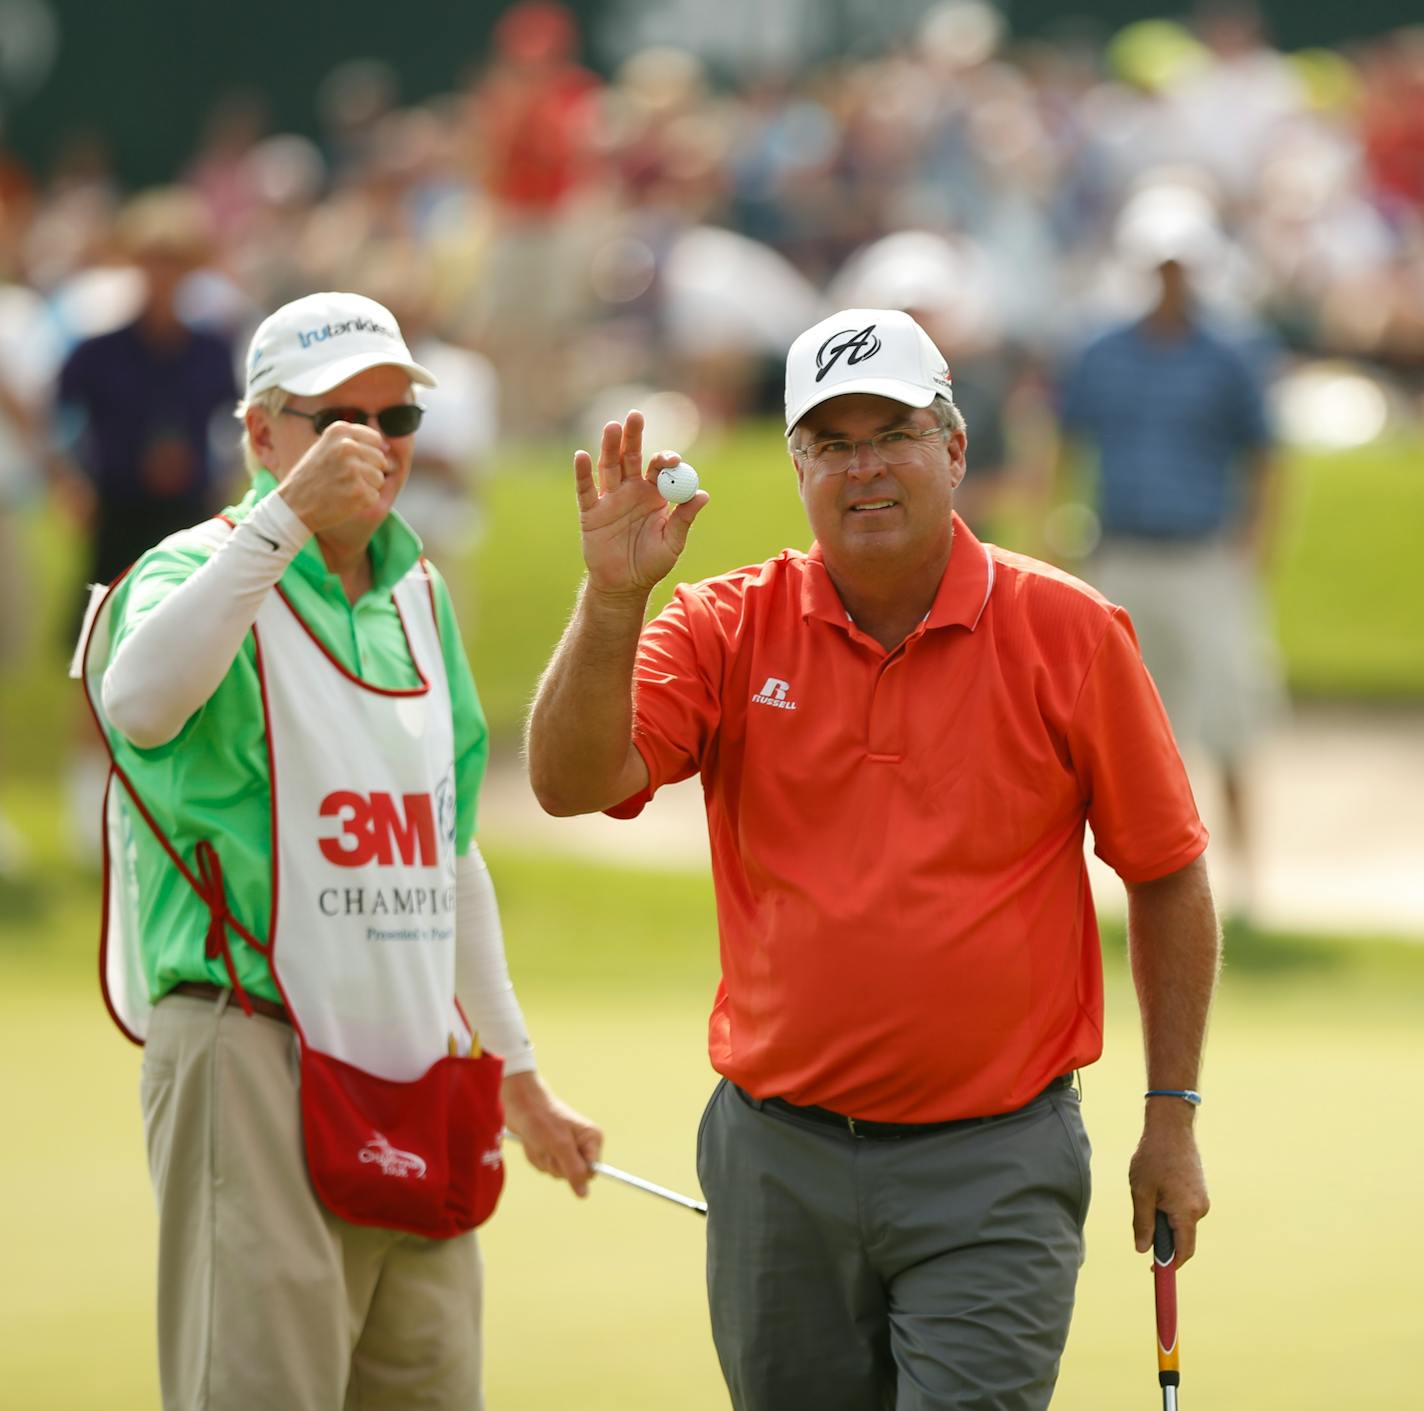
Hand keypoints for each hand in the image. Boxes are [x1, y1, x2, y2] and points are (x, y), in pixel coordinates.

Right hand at [277, 420, 393, 533]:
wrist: (293, 505)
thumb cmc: (312, 476)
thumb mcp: (326, 447)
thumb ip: (353, 442)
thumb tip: (387, 446)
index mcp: (339, 431)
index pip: (376, 440)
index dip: (368, 455)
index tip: (351, 463)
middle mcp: (347, 446)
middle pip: (380, 459)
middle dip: (367, 472)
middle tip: (343, 479)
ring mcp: (353, 469)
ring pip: (380, 478)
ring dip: (366, 487)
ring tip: (343, 488)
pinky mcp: (359, 491)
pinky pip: (374, 496)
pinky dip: (363, 502)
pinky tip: (344, 500)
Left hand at [502, 1070, 603, 1197]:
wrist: (520, 1103)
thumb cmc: (542, 1120)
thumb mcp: (560, 1146)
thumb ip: (574, 1170)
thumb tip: (584, 1194)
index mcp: (592, 1138)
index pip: (591, 1171)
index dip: (576, 1171)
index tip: (562, 1158)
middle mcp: (582, 1144)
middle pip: (573, 1175)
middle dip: (555, 1164)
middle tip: (548, 1146)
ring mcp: (565, 1147)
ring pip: (556, 1171)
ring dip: (543, 1160)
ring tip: (539, 1141)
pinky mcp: (551, 1149)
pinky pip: (545, 1166)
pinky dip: (536, 1157)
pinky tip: (533, 1142)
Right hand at [574, 411, 707, 596]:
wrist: (625, 586)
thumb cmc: (651, 563)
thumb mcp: (673, 543)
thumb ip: (685, 518)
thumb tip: (702, 494)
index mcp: (655, 494)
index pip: (659, 468)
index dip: (665, 460)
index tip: (671, 460)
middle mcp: (632, 490)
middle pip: (631, 457)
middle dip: (633, 437)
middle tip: (636, 416)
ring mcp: (610, 499)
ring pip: (609, 466)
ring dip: (609, 446)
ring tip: (612, 427)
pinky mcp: (591, 512)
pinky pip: (586, 490)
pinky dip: (582, 473)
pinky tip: (582, 455)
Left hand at [1129, 1104, 1209, 1264]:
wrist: (1171, 1127)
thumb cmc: (1152, 1157)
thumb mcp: (1141, 1191)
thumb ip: (1143, 1223)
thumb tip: (1143, 1251)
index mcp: (1186, 1212)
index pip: (1183, 1252)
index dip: (1169, 1265)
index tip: (1155, 1273)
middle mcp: (1200, 1209)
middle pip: (1182, 1237)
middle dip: (1163, 1237)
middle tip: (1142, 1218)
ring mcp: (1202, 1198)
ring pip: (1181, 1222)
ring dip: (1164, 1218)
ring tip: (1148, 1191)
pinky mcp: (1200, 1190)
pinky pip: (1184, 1208)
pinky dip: (1170, 1207)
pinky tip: (1157, 1185)